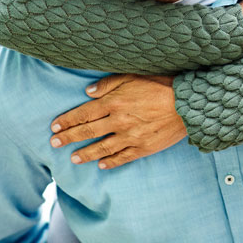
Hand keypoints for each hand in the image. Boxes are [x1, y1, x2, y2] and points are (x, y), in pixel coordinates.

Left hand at [50, 75, 186, 168]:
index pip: (84, 113)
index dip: (67, 120)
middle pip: (88, 131)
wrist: (188, 104)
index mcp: (114, 102)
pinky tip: (101, 166)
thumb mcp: (133, 76)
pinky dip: (110, 162)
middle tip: (54, 144)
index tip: (54, 127)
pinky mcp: (143, 147)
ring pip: (102, 148)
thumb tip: (88, 92)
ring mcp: (130, 136)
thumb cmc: (162, 84)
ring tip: (73, 158)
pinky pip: (122, 158)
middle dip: (69, 137)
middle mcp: (119, 121)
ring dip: (85, 154)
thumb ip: (109, 84)